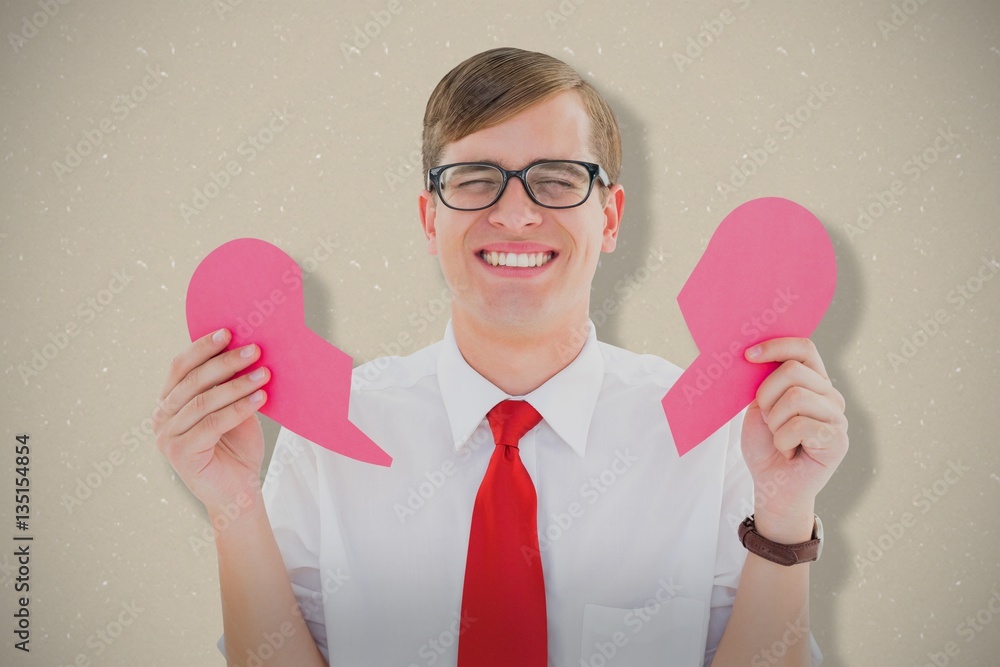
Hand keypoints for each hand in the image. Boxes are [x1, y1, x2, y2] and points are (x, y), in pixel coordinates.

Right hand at [152, 328, 270, 513]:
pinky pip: (212, 424)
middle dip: (226, 363)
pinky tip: (261, 398)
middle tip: (255, 350)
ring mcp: (167, 437)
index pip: (181, 367)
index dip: (202, 347)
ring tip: (264, 373)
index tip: (228, 331)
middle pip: (192, 381)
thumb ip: (230, 384)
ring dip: (237, 384)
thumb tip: (247, 349)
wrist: (239, 489)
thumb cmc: (236, 446)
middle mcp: (162, 417)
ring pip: (203, 402)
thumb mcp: (233, 408)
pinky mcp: (180, 454)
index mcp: (170, 401)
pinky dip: (239, 408)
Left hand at [740, 337, 848, 541]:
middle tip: (767, 419)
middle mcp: (830, 395)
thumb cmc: (765, 445)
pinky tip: (788, 451)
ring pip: (796, 397)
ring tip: (779, 437)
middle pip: (793, 371)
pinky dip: (782, 441)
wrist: (772, 484)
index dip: (776, 346)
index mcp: (813, 382)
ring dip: (774, 421)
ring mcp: (837, 417)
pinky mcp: (837, 440)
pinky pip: (800, 426)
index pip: (803, 348)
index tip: (747, 356)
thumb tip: (756, 353)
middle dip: (766, 395)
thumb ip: (765, 381)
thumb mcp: (759, 406)